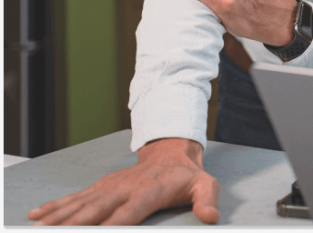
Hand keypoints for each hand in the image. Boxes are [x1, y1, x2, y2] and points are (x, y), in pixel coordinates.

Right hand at [26, 138, 217, 225]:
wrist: (171, 150)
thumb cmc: (187, 175)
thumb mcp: (205, 184)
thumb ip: (207, 200)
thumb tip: (212, 217)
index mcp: (149, 191)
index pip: (128, 213)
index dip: (113, 225)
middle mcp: (125, 188)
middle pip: (96, 210)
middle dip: (75, 224)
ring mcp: (110, 186)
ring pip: (80, 204)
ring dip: (58, 217)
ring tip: (38, 229)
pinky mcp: (101, 186)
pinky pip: (75, 197)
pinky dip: (55, 207)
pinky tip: (37, 216)